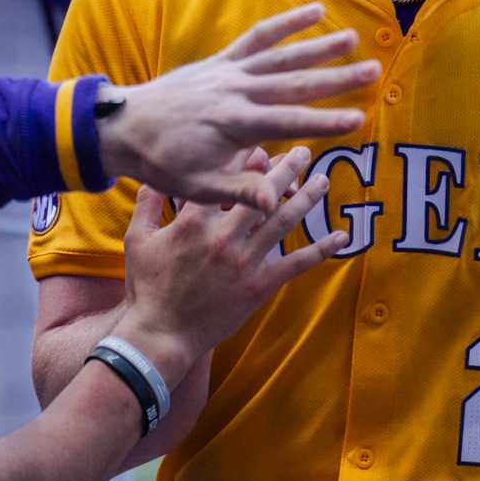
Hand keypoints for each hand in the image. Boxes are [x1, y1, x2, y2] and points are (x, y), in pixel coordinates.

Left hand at [102, 4, 378, 210]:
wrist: (124, 127)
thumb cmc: (162, 162)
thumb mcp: (197, 187)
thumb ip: (239, 190)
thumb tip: (275, 201)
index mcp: (234, 125)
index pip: (288, 123)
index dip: (325, 121)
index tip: (358, 120)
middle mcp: (236, 92)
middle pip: (294, 83)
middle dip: (336, 79)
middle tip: (373, 72)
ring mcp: (229, 72)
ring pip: (281, 56)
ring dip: (318, 46)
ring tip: (353, 39)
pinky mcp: (222, 60)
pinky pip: (257, 37)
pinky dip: (285, 24)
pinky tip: (314, 11)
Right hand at [116, 146, 343, 377]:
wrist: (160, 335)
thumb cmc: (147, 288)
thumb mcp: (138, 240)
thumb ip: (146, 204)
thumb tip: (153, 176)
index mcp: (194, 222)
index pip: (226, 180)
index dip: (246, 160)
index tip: (262, 145)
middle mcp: (223, 237)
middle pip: (262, 194)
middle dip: (286, 169)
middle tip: (304, 151)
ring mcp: (244, 262)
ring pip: (283, 221)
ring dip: (307, 198)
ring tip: (323, 180)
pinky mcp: (259, 286)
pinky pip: (295, 263)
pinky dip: (320, 249)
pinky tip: (341, 237)